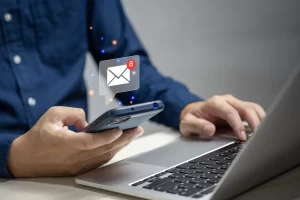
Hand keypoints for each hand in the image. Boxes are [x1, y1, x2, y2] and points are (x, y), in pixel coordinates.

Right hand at [7, 106, 142, 177]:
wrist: (25, 160)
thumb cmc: (38, 137)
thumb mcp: (52, 116)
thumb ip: (73, 113)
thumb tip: (88, 121)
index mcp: (67, 144)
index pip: (92, 142)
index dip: (108, 136)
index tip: (121, 129)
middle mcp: (76, 157)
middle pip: (105, 149)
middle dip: (124, 138)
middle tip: (138, 129)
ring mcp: (79, 165)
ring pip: (105, 156)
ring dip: (121, 145)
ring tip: (134, 133)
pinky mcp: (81, 168)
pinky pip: (101, 160)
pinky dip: (112, 151)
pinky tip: (120, 143)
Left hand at [180, 95, 265, 140]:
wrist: (193, 113)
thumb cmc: (191, 119)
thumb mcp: (187, 125)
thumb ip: (197, 126)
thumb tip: (210, 130)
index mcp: (213, 103)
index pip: (230, 112)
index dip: (237, 124)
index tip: (242, 137)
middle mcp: (225, 101)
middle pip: (245, 108)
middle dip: (253, 122)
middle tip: (257, 137)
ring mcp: (234, 103)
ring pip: (252, 107)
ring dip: (260, 120)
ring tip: (263, 134)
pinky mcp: (239, 108)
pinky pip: (253, 110)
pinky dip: (260, 119)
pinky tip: (261, 129)